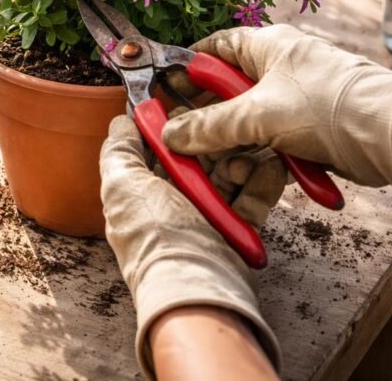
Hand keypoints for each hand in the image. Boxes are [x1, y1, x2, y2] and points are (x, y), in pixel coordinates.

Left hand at [100, 115, 282, 378]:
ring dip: (240, 157)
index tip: (190, 102)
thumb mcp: (122, 185)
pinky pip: (252, 197)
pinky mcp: (235, 230)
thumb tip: (120, 122)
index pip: (158, 149)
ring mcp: (204, 217)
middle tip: (228, 124)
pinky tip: (272, 166)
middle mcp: (171, 203)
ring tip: (252, 149)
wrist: (199, 288)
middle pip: (196, 157)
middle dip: (213, 139)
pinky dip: (262, 181)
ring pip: (226, 173)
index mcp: (141, 191)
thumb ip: (119, 151)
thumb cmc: (156, 239)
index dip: (173, 125)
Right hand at [162, 25, 391, 202]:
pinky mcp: (308, 130)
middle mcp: (279, 67)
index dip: (186, 69)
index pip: (214, 48)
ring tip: (222, 166)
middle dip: (206, 119)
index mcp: (267, 46)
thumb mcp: (257, 116)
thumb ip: (208, 126)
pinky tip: (250, 175)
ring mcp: (295, 99)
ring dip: (233, 146)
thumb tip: (170, 134)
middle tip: (184, 139)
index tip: (164, 91)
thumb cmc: (328, 108)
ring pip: (247, 121)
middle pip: (226, 91)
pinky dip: (259, 159)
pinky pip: (270, 142)